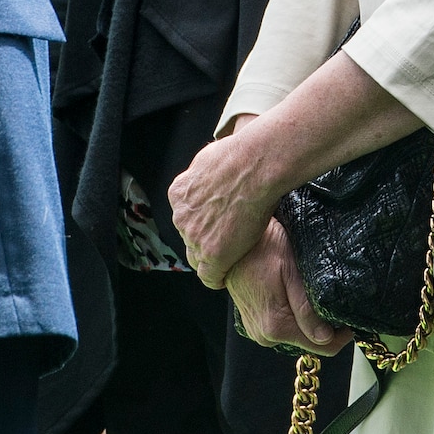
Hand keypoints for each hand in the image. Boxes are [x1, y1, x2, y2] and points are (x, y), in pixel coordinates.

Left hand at [169, 128, 279, 288]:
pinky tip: (225, 277)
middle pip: (189, 238)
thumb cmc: (240, 155)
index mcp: (178, 193)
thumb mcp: (209, 157)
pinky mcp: (213, 254)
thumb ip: (204, 173)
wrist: (255, 166)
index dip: (201, 223)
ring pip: (199, 257)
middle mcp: (181, 217)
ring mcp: (195, 237)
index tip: (213, 226)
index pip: (185, 218)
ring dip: (213, 257)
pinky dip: (217, 278)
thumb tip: (210, 170)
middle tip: (226, 239)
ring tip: (232, 255)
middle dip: (205, 239)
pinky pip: (210, 276)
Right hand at [227, 222, 350, 356]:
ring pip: (297, 334)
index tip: (353, 320)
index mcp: (277, 326)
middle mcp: (265, 335)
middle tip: (334, 301)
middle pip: (310, 342)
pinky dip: (294, 317)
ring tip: (314, 295)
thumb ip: (307, 308)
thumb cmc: (264, 248)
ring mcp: (257, 331)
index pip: (323, 347)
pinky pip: (282, 327)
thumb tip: (326, 337)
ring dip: (309, 321)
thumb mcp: (292, 272)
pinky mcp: (253, 323)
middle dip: (326, 327)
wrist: (233, 242)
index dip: (343, 336)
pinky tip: (296, 296)